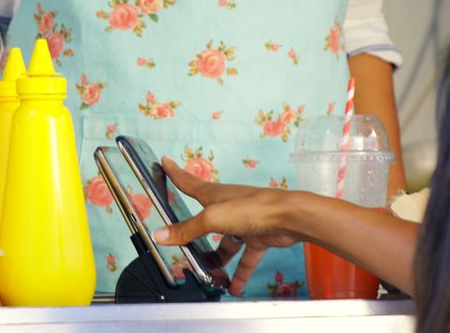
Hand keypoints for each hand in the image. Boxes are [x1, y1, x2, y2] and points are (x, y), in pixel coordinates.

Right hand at [152, 157, 305, 295]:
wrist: (289, 218)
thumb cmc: (253, 208)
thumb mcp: (212, 219)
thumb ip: (186, 229)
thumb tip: (160, 235)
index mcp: (213, 195)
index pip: (188, 182)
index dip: (175, 173)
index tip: (165, 162)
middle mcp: (226, 207)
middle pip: (203, 221)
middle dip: (193, 235)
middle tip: (183, 248)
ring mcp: (242, 223)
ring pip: (224, 244)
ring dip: (217, 261)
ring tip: (209, 277)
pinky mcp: (257, 237)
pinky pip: (245, 258)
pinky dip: (240, 273)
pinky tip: (234, 287)